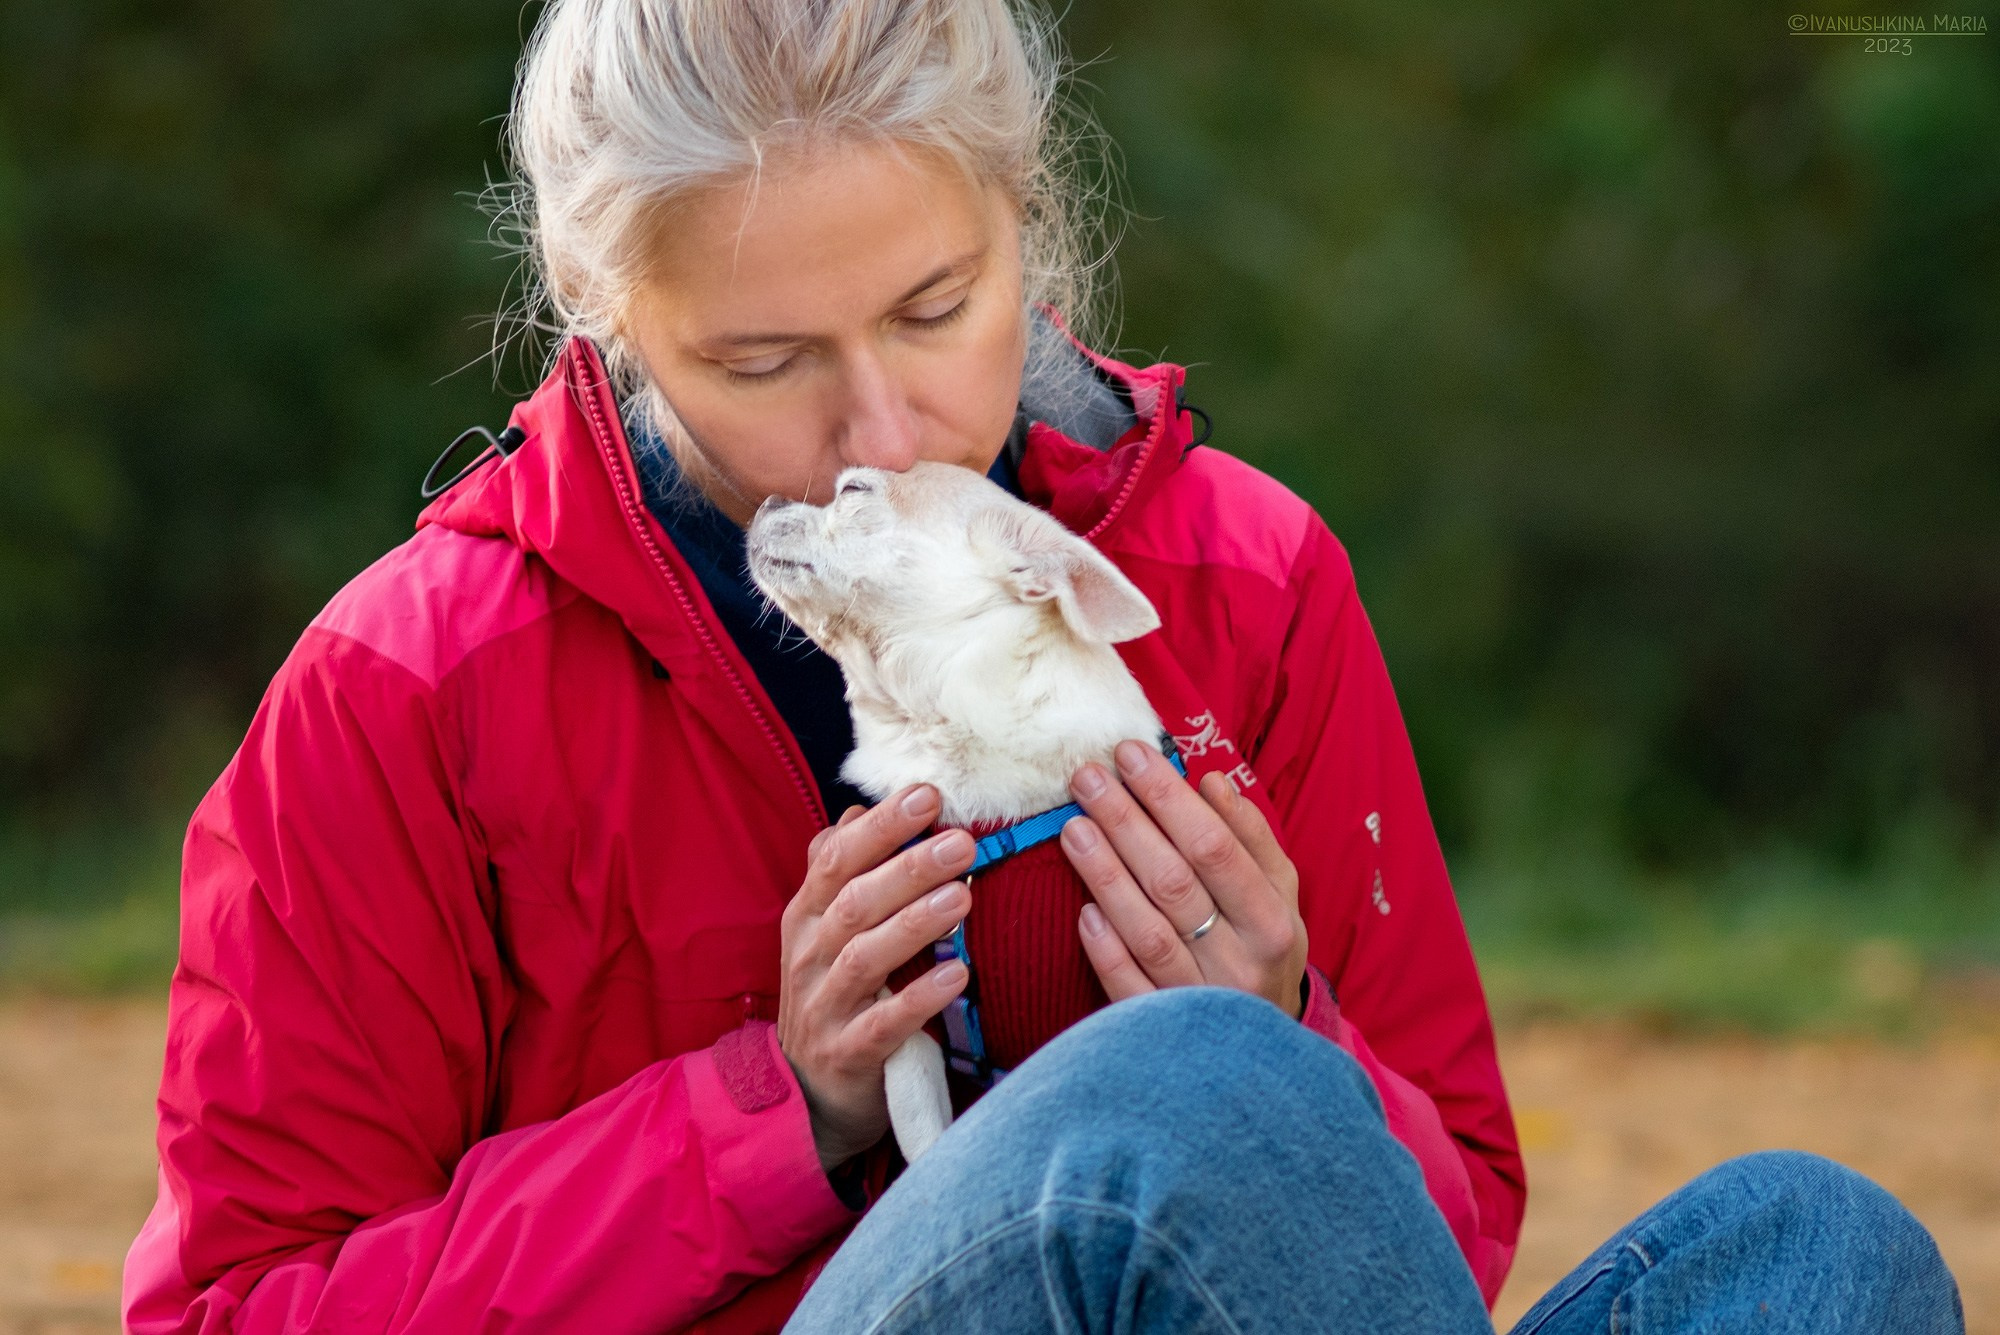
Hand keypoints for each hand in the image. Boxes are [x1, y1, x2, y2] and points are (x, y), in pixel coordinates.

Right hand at [777, 785, 975, 1174]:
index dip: (881, 826)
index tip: (928, 794)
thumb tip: (854, 810)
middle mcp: (808, 956)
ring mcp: (823, 1007)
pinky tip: (958, 976)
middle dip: (908, 868)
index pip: (837, 858)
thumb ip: (840, 873)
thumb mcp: (826, 933)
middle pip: (854, 902)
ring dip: (915, 924)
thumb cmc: (834, 997)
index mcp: (806, 917)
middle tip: (961, 842)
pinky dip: (919, 999)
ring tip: (964, 896)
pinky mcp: (846, 1055)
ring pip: (864, 957)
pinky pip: (882, 1025)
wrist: (811, 1095)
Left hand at [1060, 740, 1307, 1018]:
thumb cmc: (1264, 951)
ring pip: (1148, 932)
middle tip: (1087, 777)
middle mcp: (1241, 963)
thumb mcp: (1278, 895)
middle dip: (1126, 822)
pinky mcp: (1165, 1033)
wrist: (1267, 1054)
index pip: (1214, 847)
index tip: (1131, 755)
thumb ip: (1251, 839)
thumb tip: (1213, 783)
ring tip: (1072, 828)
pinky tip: (1082, 910)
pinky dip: (1105, 948)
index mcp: (1272, 922)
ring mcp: (1202, 1003)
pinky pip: (1129, 988)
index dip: (1168, 798)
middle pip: (1175, 882)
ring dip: (1106, 875)